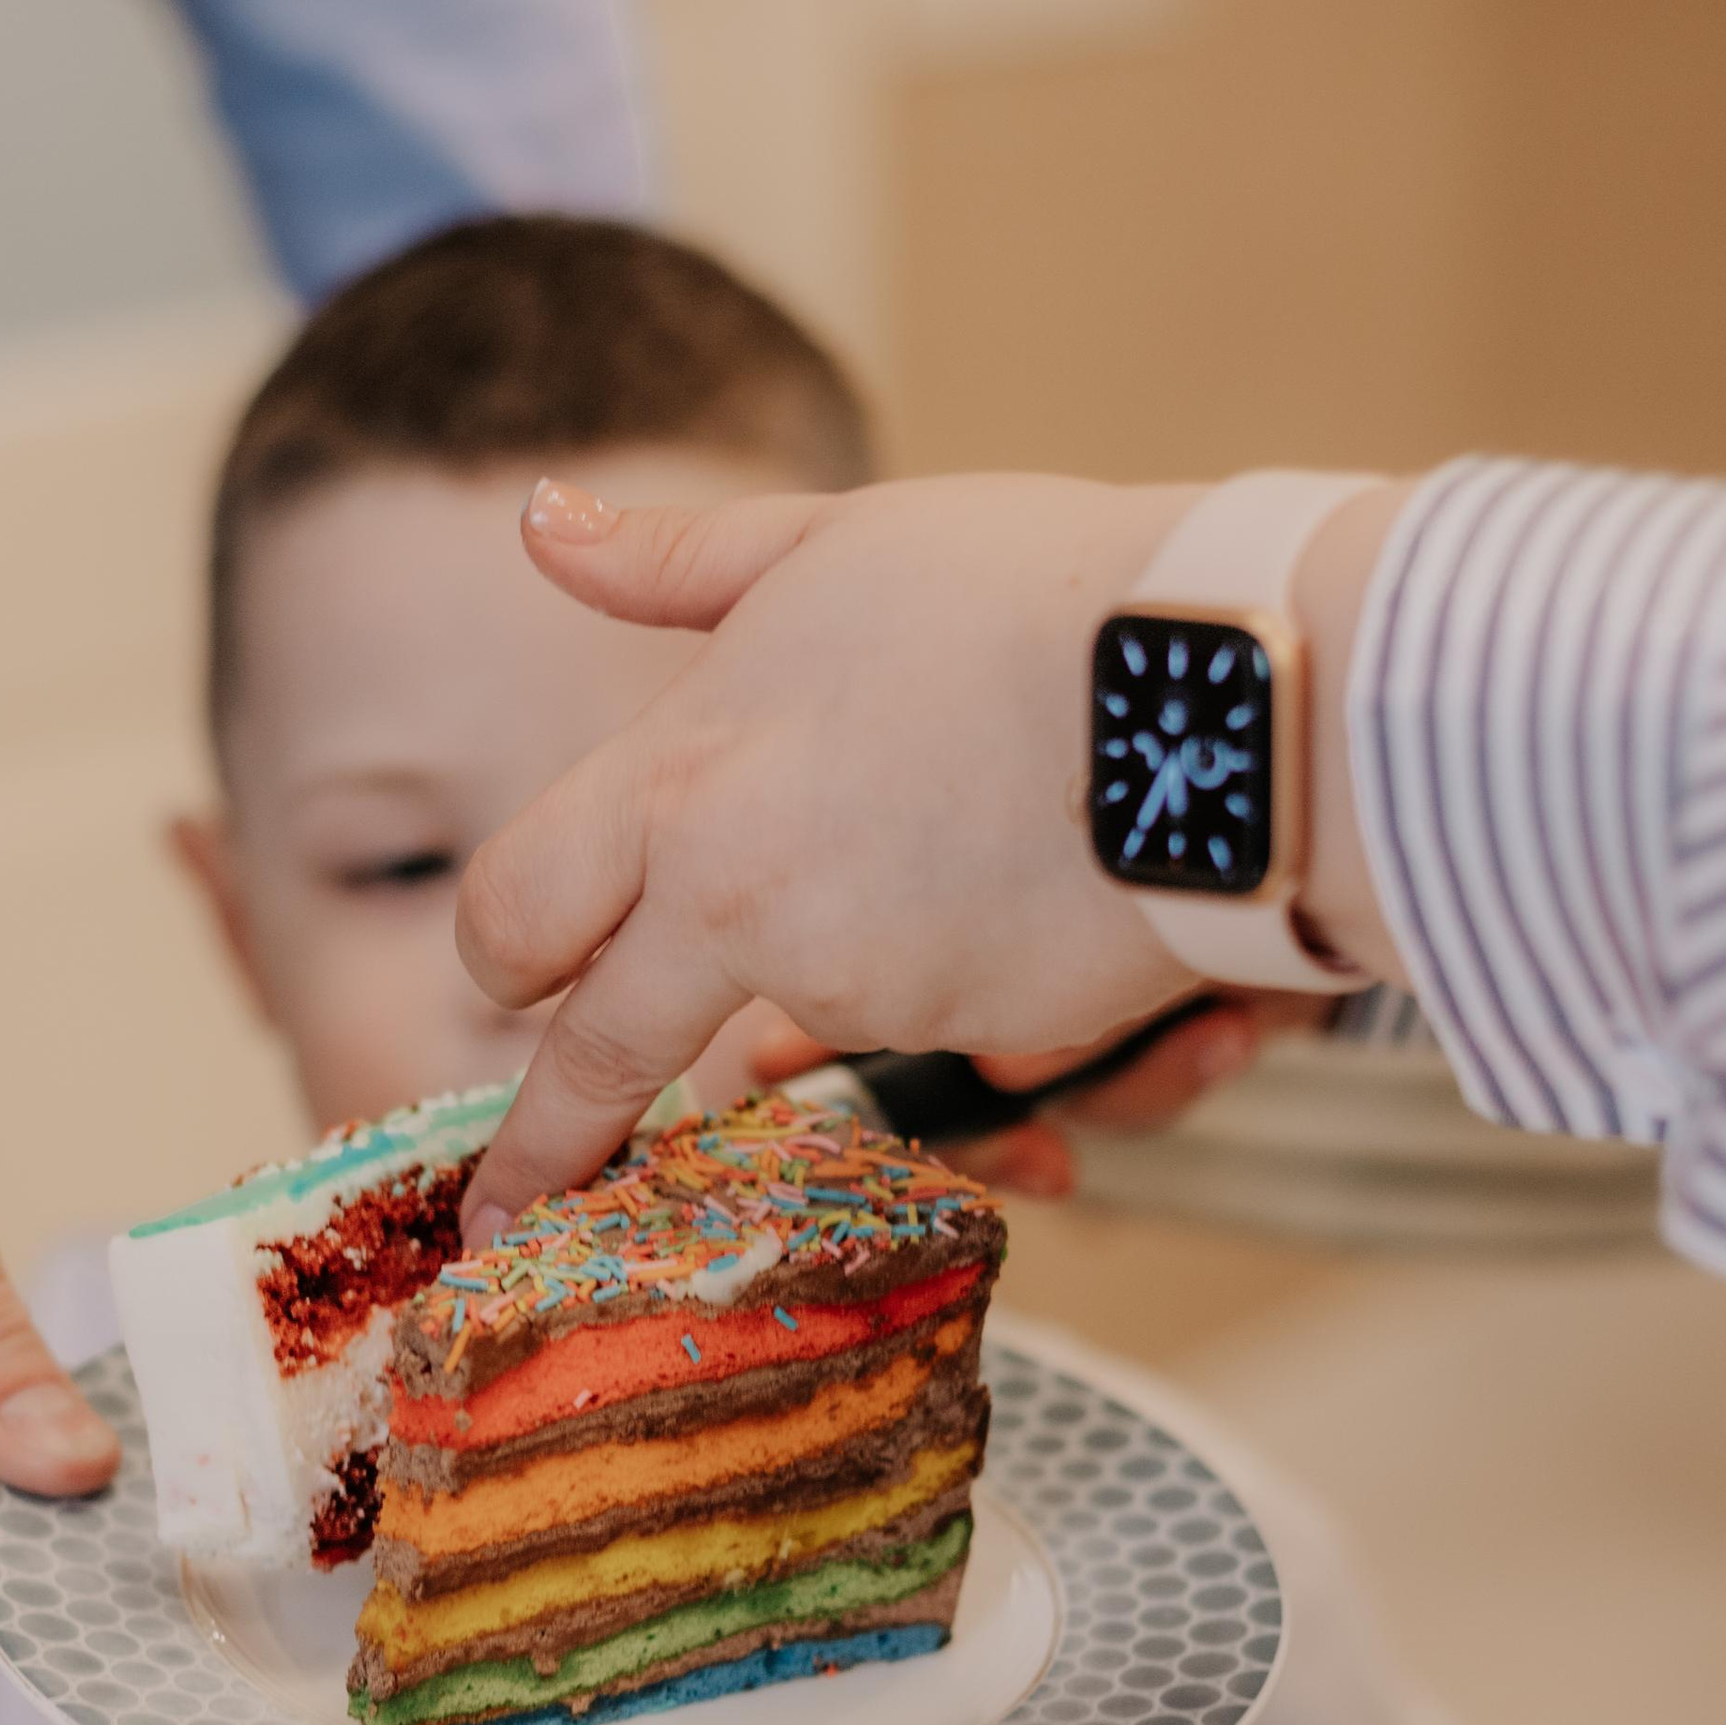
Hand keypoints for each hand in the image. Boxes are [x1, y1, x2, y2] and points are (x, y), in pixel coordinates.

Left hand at [458, 470, 1403, 1224]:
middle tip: (510, 1202)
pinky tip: (1030, 878)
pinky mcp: (960, 1041)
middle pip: (597, 1058)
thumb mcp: (829, 543)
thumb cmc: (1027, 591)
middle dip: (547, 1141)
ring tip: (952, 836)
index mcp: (678, 783)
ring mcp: (850, 991)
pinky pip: (929, 1024)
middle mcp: (736, 907)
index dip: (504, 953)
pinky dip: (958, 975)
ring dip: (841, 970)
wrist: (1221, 694)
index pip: (516, 911)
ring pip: (800, 1016)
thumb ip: (671, 563)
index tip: (505, 985)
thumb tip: (541, 522)